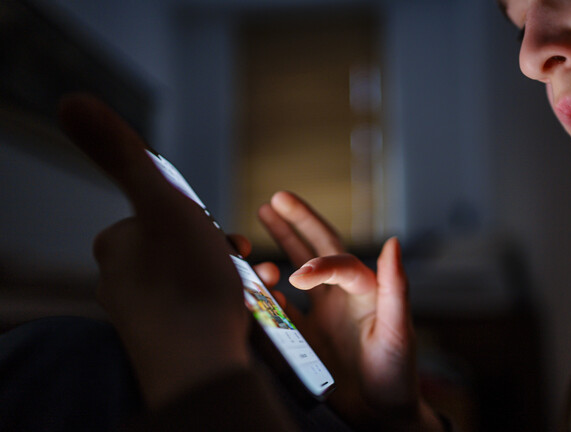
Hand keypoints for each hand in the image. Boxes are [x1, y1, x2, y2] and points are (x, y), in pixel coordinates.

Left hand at [58, 95, 256, 408]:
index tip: (224, 234)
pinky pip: (196, 309)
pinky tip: (235, 312)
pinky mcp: (167, 341)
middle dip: (215, 248)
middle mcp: (120, 283)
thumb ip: (124, 155)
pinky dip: (219, 304)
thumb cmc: (186, 284)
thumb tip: (71, 101)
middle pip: (180, 245)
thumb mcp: (163, 204)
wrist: (201, 367)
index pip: (164, 212)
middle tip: (239, 262)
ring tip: (248, 289)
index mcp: (116, 246)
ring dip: (224, 276)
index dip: (200, 218)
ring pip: (192, 278)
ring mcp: (143, 316)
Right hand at [259, 192, 442, 430]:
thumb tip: (393, 241)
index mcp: (364, 289)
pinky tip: (256, 285)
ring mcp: (322, 315)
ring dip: (278, 248)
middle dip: (295, 223)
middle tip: (274, 199)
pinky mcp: (307, 337)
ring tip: (258, 230)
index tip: (297, 276)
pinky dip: (266, 297)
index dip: (317, 262)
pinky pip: (281, 311)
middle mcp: (341, 296)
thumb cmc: (398, 372)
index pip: (337, 259)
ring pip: (293, 273)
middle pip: (315, 249)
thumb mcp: (398, 329)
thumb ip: (396, 286)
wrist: (382, 413)